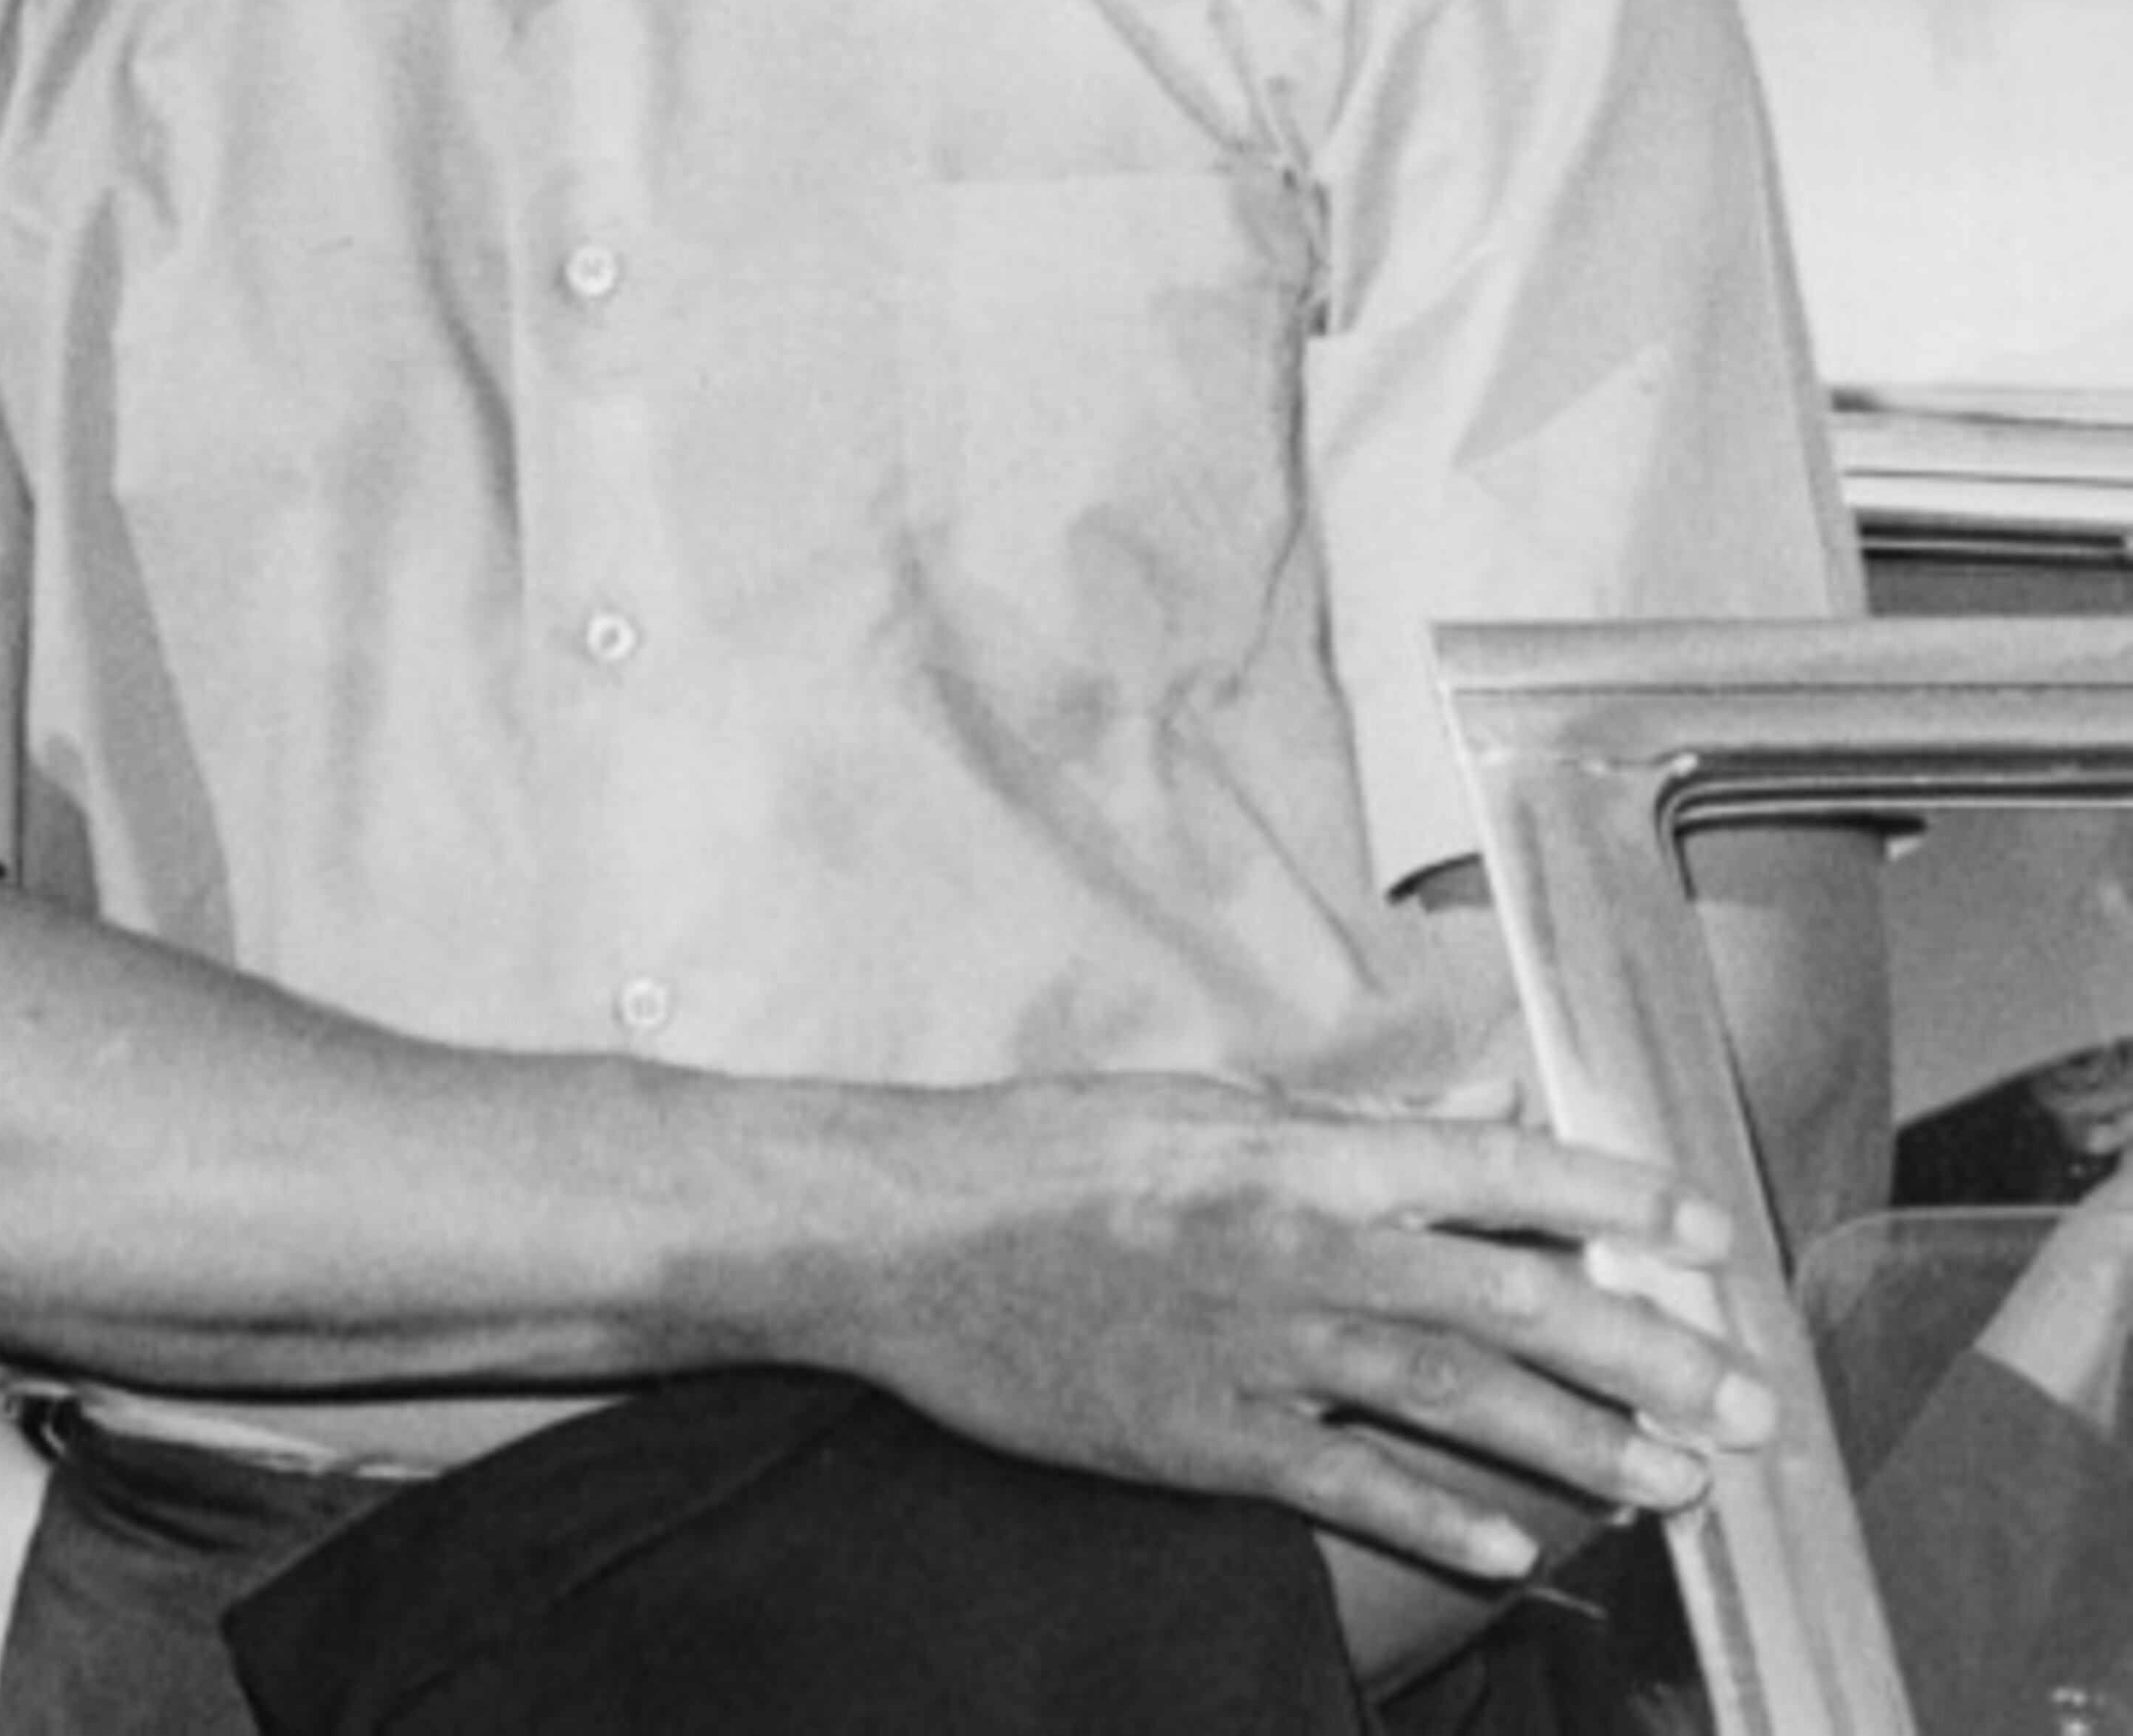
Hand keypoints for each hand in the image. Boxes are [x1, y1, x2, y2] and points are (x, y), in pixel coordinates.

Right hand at [808, 1078, 1768, 1584]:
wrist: (905, 1235)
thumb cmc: (1047, 1153)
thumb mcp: (1203, 1104)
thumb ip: (1348, 1121)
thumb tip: (1477, 1101)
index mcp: (1297, 1153)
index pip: (1493, 1164)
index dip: (1611, 1195)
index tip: (1703, 1227)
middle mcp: (1296, 1248)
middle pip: (1508, 1297)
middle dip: (1644, 1346)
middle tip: (1744, 1394)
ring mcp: (1255, 1352)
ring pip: (1453, 1398)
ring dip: (1581, 1442)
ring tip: (1678, 1479)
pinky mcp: (1205, 1440)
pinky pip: (1346, 1484)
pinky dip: (1440, 1516)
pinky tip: (1518, 1550)